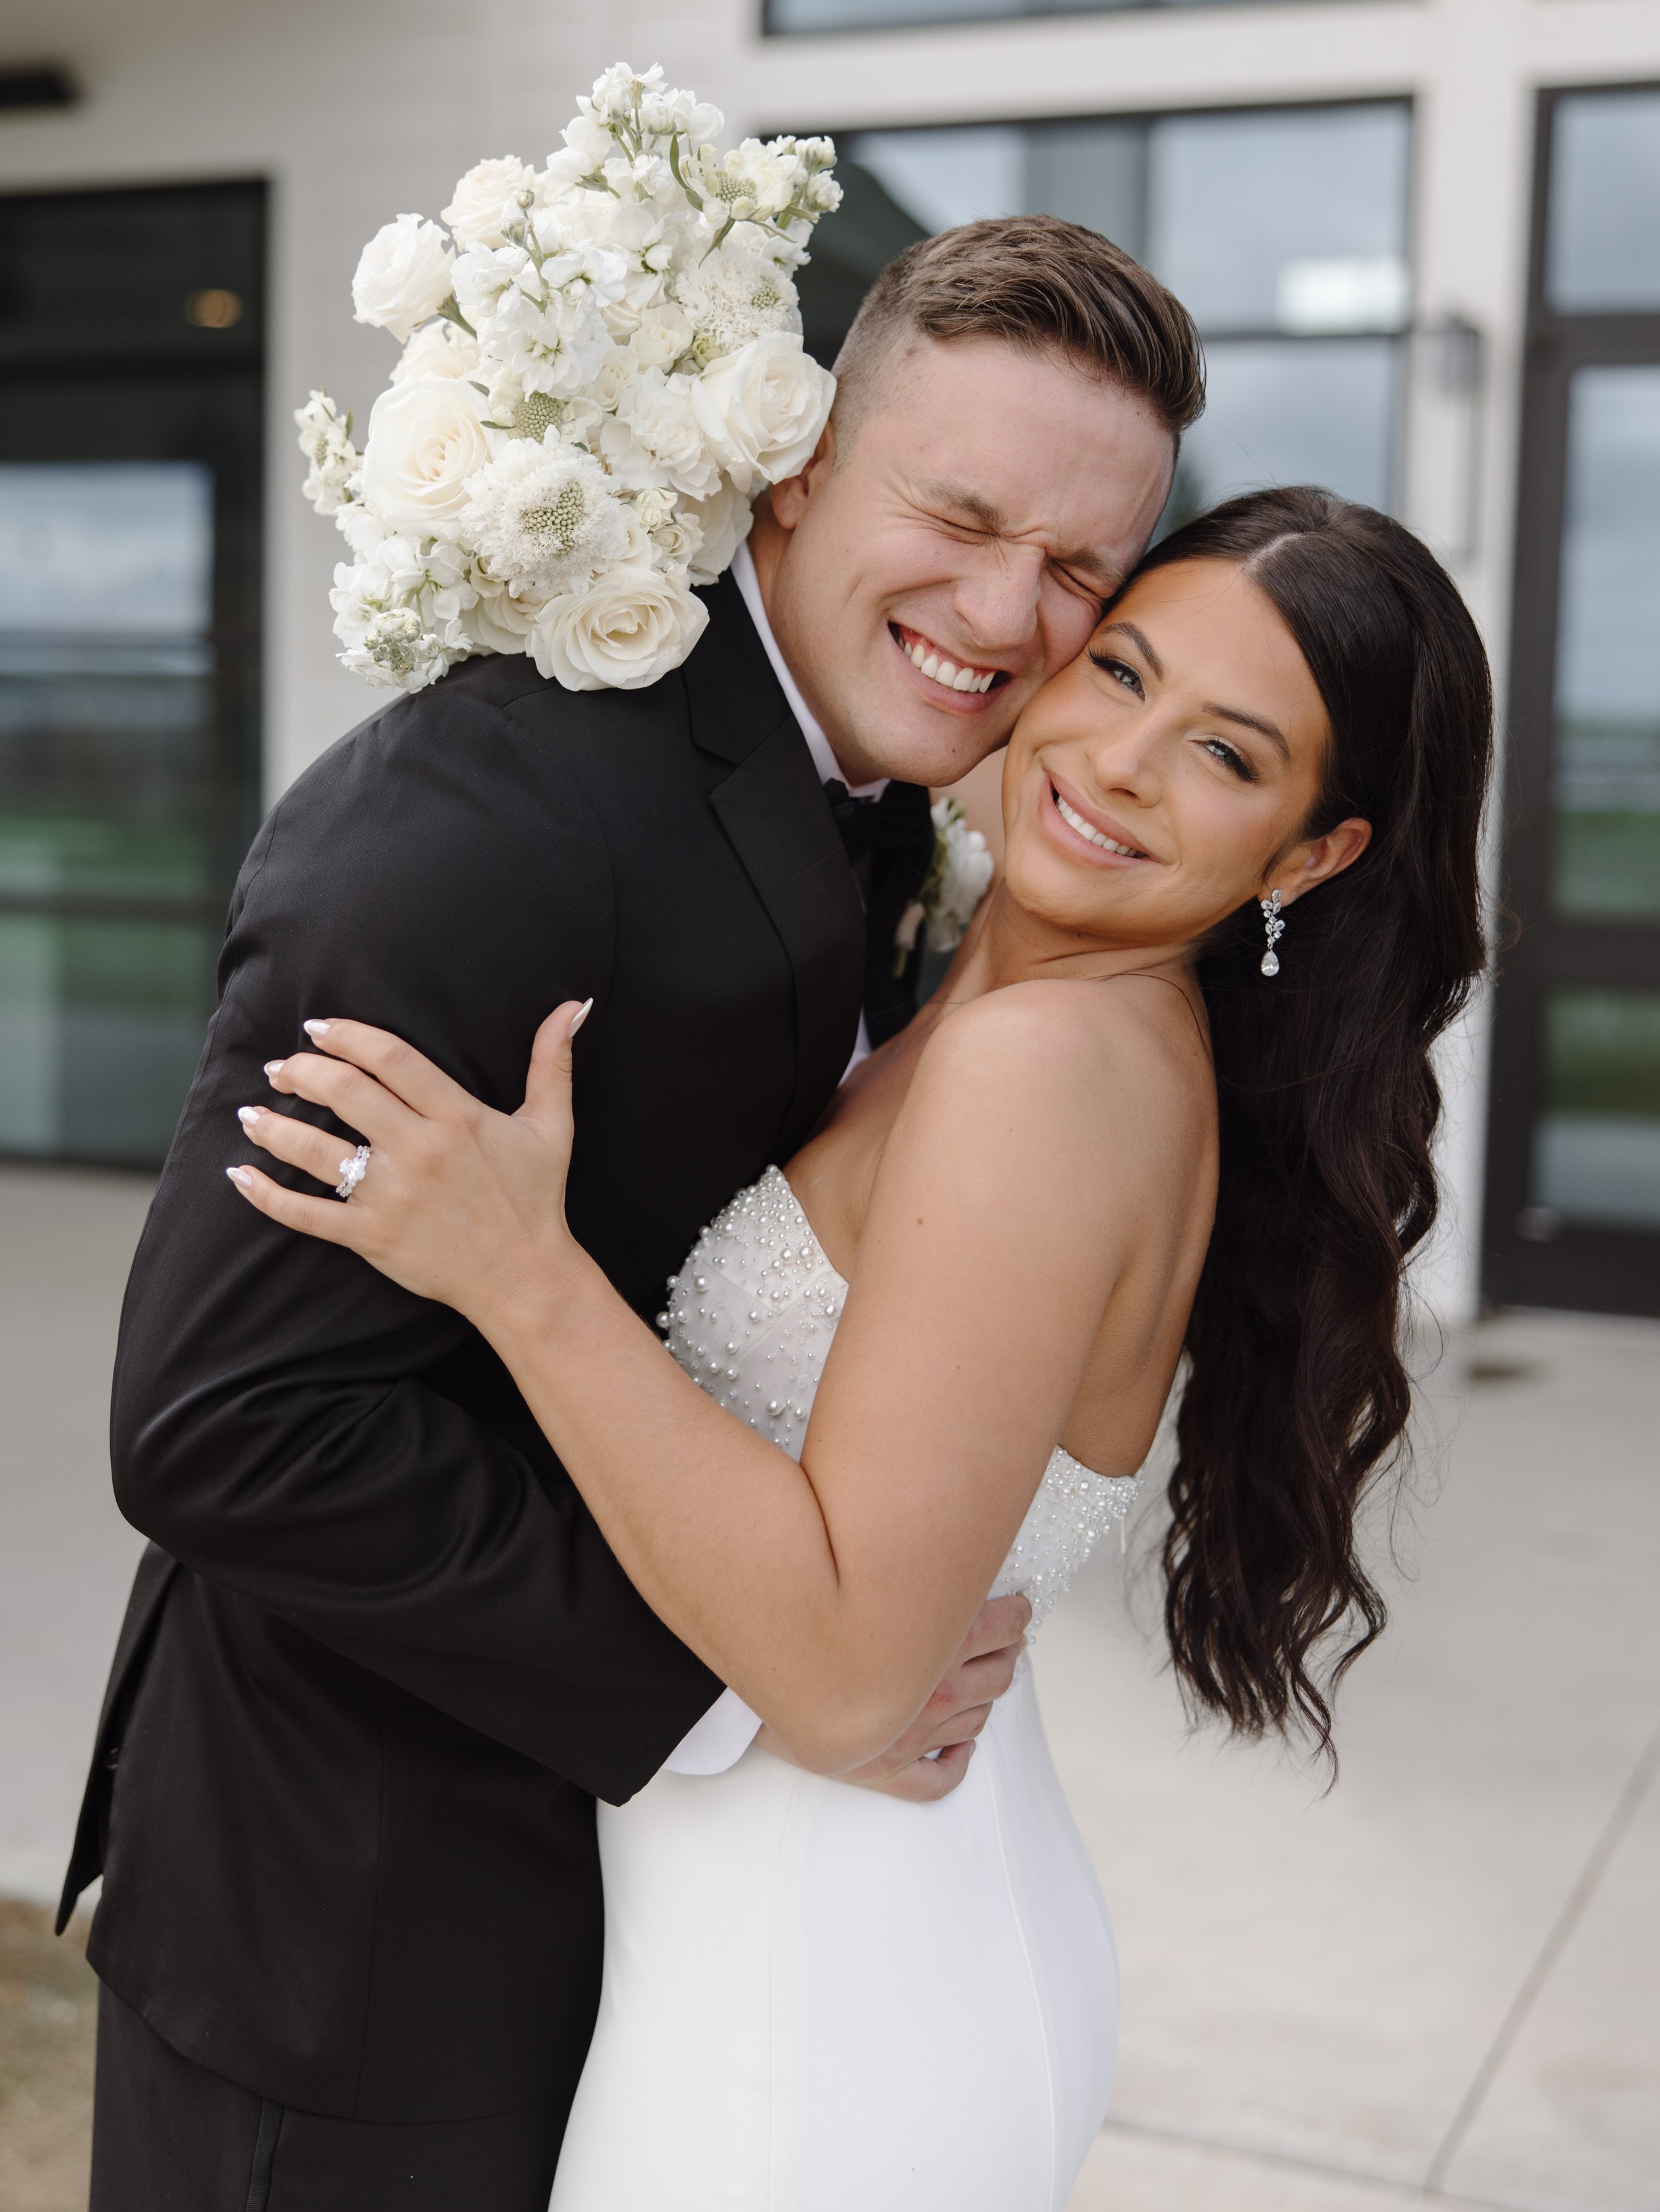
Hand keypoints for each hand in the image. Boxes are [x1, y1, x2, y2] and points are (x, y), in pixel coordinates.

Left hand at [225, 1004, 591, 1327]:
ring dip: (273, 1128)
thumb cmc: (537, 1198)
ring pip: (315, 1151)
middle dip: (302, 1072)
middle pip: (344, 1093)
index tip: (318, 1028)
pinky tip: (240, 1176)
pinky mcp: (372, 1237)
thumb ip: (553, 1062)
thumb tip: (574, 1005)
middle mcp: (420, 1150)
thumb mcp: (552, 1125)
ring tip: (251, 1113)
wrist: (526, 1278)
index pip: (390, 1059)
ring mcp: (392, 1196)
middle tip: (282, 1069)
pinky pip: (306, 1215)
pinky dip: (267, 1196)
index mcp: (457, 1116)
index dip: (348, 1036)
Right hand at [755, 1593, 1031, 1802]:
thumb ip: (911, 1572)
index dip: (1018, 1615)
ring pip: (977, 1721)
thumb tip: (943, 1553)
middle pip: (998, 1674)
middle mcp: (933, 1694)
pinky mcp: (883, 1774)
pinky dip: (957, 1763)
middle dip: (1008, 1653)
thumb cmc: (800, 1617)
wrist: (743, 1679)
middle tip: (1007, 1639)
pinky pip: (938, 1781)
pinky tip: (960, 1746)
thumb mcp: (866, 1579)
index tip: (1018, 1607)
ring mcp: (910, 1738)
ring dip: (985, 1698)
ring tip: (982, 1678)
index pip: (1003, 1627)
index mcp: (936, 1644)